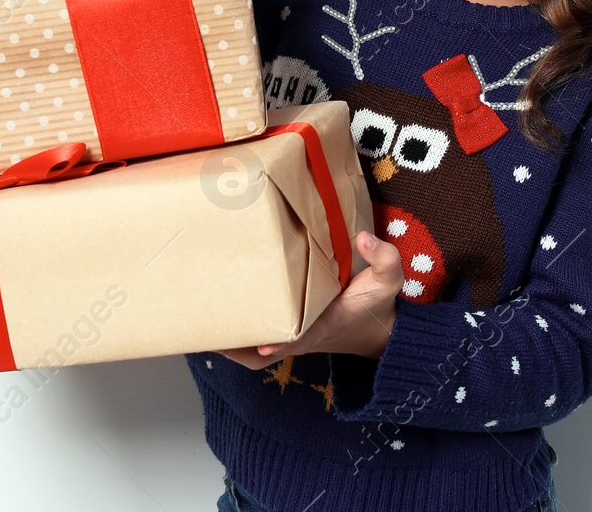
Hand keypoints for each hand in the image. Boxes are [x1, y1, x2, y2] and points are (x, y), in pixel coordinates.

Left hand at [216, 230, 401, 369]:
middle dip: (239, 347)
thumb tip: (363, 237)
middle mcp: (304, 337)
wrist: (375, 331)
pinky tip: (215, 326)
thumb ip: (384, 258)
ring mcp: (293, 339)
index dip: (282, 342)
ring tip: (201, 328)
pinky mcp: (287, 335)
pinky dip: (238, 343)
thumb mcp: (389, 279)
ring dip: (231, 347)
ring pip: (255, 354)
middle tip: (208, 330)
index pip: (302, 338)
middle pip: (265, 352)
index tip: (265, 345)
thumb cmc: (376, 304)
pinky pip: (257, 347)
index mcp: (326, 324)